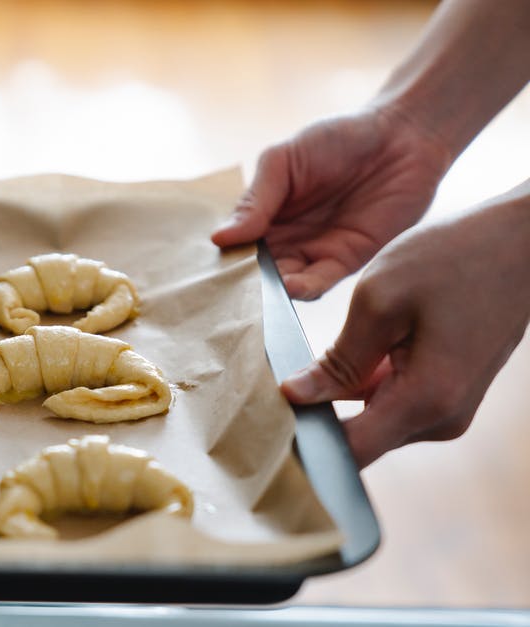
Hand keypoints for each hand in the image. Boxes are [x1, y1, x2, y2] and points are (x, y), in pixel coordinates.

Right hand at [213, 107, 452, 298]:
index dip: (224, 260)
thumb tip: (219, 239)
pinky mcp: (347, 259)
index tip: (209, 272)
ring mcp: (315, 251)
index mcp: (265, 214)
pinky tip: (290, 288)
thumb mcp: (282, 161)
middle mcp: (286, 237)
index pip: (236, 245)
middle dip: (245, 283)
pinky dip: (303, 290)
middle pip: (257, 270)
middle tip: (231, 292)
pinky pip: (320, 282)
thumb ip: (255, 201)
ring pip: (284, 283)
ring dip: (271, 291)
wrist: (401, 135)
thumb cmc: (337, 138)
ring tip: (260, 292)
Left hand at [281, 193, 529, 466]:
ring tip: (290, 373)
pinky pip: (388, 401)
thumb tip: (294, 397)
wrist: (524, 242)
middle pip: (357, 440)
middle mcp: (440, 419)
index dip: (303, 446)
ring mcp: (446, 408)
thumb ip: (337, 359)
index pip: (351, 453)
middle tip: (261, 396)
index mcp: (426, 401)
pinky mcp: (444, 393)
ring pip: (369, 420)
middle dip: (312, 420)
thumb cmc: (454, 258)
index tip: (262, 432)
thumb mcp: (380, 300)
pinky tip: (331, 361)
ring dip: (334, 400)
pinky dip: (358, 385)